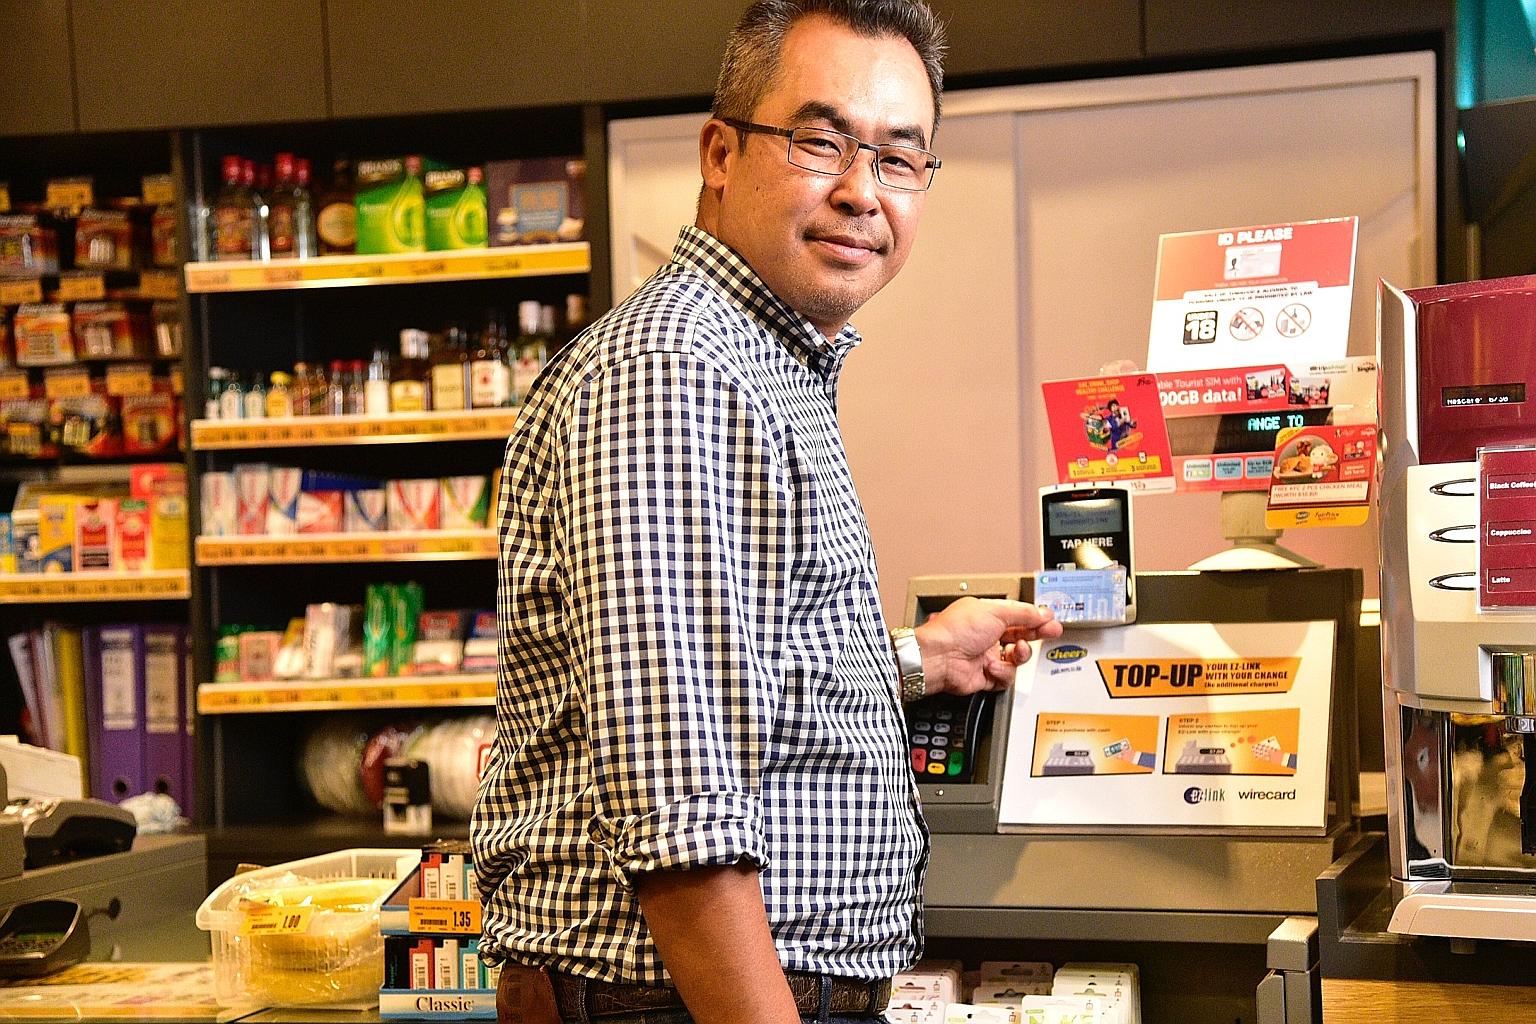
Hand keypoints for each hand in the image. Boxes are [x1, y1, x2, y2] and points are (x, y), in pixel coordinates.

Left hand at [912, 597, 1062, 696]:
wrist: (938, 658)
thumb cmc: (954, 630)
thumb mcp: (995, 612)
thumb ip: (1023, 613)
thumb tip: (1041, 612)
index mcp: (987, 615)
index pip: (1018, 615)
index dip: (1035, 617)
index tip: (1050, 619)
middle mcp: (987, 635)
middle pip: (1020, 636)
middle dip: (1036, 634)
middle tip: (1051, 632)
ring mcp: (986, 656)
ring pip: (1017, 659)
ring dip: (1020, 655)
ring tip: (1016, 651)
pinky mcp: (985, 676)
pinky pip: (1006, 677)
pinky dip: (1002, 673)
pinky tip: (992, 667)